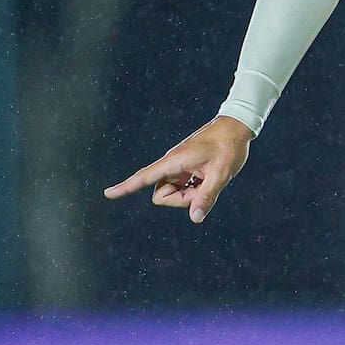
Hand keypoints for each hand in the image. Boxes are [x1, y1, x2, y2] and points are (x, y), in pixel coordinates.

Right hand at [103, 115, 251, 223]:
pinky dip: (194, 188)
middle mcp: (172, 164)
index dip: (126, 187)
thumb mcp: (221, 173)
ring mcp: (178, 167)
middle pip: (163, 196)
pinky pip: (182, 188)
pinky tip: (208, 176)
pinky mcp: (185, 169)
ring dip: (190, 194)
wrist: (236, 127)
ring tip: (209, 178)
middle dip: (182, 199)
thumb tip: (195, 218)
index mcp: (175, 161)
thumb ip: (207, 196)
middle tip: (205, 185)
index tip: (107, 194)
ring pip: (174, 194)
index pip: (145, 177)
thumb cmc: (229, 146)